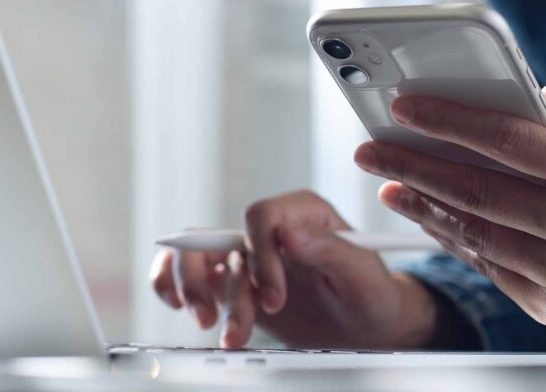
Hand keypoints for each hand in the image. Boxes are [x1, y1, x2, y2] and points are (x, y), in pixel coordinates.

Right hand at [150, 190, 437, 348]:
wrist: (368, 325)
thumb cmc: (371, 293)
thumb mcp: (362, 274)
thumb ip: (330, 249)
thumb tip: (289, 234)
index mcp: (302, 213)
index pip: (262, 217)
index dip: (260, 256)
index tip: (274, 298)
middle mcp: (271, 230)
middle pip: (216, 236)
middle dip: (210, 281)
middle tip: (224, 322)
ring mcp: (249, 256)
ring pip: (197, 259)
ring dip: (196, 294)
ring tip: (219, 331)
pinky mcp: (235, 282)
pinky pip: (191, 274)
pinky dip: (174, 288)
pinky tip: (183, 309)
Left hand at [355, 83, 545, 342]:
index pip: (512, 143)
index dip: (452, 121)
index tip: (408, 107)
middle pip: (479, 192)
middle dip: (415, 165)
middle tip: (373, 148)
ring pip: (477, 234)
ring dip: (425, 206)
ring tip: (389, 183)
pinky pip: (491, 267)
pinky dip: (455, 239)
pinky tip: (431, 215)